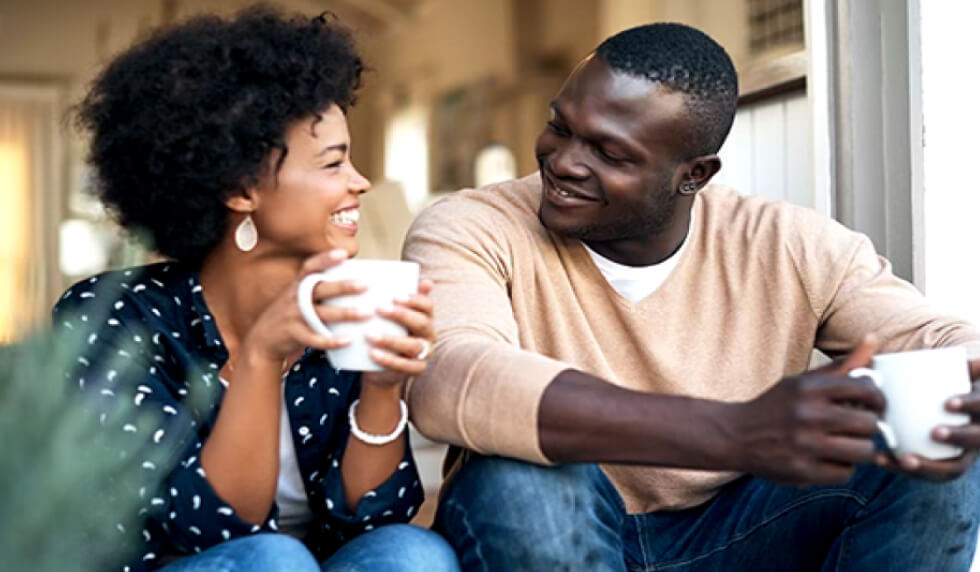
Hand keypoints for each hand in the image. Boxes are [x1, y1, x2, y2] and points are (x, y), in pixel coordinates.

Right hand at [240, 249, 366, 366]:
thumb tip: (354, 278)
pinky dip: (331, 340)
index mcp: (298, 285)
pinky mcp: (293, 334)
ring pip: (320, 314)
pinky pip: (313, 338)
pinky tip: (348, 340)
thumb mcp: (299, 296)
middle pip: (320, 289)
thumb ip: (320, 287)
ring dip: (344, 313)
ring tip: (366, 314)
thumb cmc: (292, 314)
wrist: (264, 339)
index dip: (325, 259)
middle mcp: (294, 298)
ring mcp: (293, 316)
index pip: (310, 267)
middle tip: (366, 285)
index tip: (343, 254)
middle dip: (343, 286)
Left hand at [361, 279, 435, 387]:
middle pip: (422, 323)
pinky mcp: (416, 369)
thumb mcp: (390, 317)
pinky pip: (405, 365)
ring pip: (414, 345)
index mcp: (426, 318)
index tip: (394, 296)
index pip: (427, 306)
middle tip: (379, 308)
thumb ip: (395, 299)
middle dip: (402, 315)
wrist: (380, 367)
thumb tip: (400, 277)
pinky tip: (373, 353)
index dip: (414, 300)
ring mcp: (425, 353)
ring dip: (392, 340)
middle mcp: (429, 335)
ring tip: (370, 335)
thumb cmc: (386, 333)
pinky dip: (389, 360)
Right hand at [726, 336, 884, 485]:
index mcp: (809, 388)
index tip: (872, 404)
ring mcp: (805, 445)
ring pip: (863, 451)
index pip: (866, 390)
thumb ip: (843, 365)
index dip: (877, 398)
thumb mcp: (803, 382)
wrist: (735, 435)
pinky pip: (846, 473)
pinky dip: (842, 467)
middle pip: (869, 424)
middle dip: (868, 426)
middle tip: (858, 427)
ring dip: (859, 449)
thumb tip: (874, 339)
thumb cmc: (777, 407)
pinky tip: (828, 458)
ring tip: (846, 444)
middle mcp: (807, 415)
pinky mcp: (802, 471)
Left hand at [872, 357, 979, 480]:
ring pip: (951, 468)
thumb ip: (956, 367)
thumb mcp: (954, 381)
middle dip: (958, 437)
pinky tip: (882, 459)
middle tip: (934, 432)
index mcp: (979, 413)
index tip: (948, 402)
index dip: (970, 404)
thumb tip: (960, 353)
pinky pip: (926, 475)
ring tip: (902, 458)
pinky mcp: (940, 469)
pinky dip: (903, 469)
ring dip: (927, 466)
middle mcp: (976, 438)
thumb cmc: (944, 394)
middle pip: (976, 441)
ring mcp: (960, 457)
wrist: (945, 418)